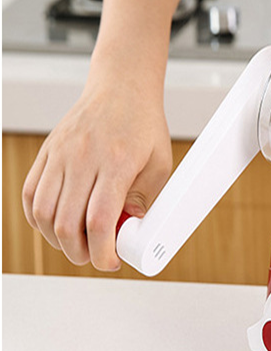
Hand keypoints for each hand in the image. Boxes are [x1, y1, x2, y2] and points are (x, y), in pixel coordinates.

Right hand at [22, 79, 171, 270]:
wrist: (121, 88)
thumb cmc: (143, 124)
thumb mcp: (159, 164)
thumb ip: (143, 200)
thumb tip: (127, 231)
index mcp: (117, 163)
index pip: (100, 220)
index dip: (102, 251)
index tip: (111, 262)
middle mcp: (83, 158)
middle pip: (66, 223)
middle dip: (81, 252)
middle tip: (96, 255)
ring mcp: (60, 154)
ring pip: (43, 213)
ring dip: (57, 239)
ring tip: (79, 242)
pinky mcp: (47, 152)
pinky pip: (31, 194)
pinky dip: (39, 218)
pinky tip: (57, 224)